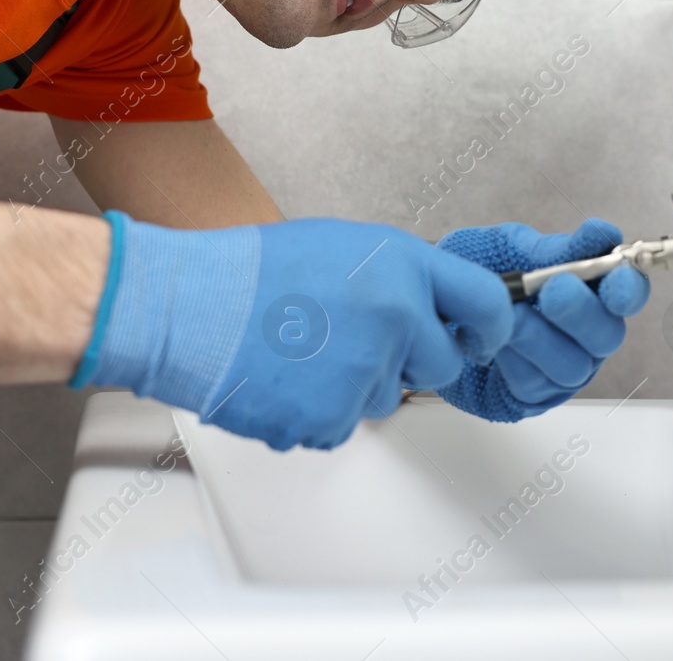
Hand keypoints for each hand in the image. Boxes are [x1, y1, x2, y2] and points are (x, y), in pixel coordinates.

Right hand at [70, 213, 512, 449]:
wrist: (186, 306)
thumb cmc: (251, 272)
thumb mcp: (343, 247)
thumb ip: (399, 278)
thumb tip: (435, 307)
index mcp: (402, 265)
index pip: (487, 303)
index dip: (487, 327)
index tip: (477, 337)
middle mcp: (396, 316)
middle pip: (440, 365)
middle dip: (409, 361)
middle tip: (354, 342)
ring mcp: (366, 371)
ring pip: (384, 397)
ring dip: (352, 385)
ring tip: (299, 352)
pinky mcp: (331, 418)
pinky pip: (341, 426)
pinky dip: (315, 412)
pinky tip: (282, 379)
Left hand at [433, 218, 649, 421]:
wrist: (431, 305)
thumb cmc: (477, 275)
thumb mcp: (509, 249)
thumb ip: (552, 248)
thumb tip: (600, 235)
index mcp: (588, 290)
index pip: (626, 292)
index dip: (628, 285)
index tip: (616, 272)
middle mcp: (583, 333)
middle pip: (607, 334)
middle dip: (581, 311)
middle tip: (553, 290)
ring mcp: (561, 367)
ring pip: (572, 364)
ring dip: (540, 337)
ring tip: (510, 316)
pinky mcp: (532, 394)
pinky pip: (534, 384)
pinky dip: (514, 360)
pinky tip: (495, 344)